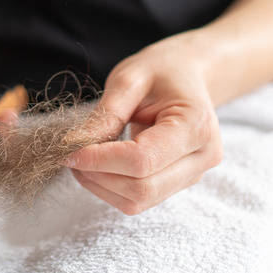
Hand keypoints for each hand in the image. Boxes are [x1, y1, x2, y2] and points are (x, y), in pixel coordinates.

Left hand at [65, 35, 223, 214]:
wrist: (188, 75)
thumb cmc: (161, 72)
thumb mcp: (130, 79)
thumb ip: (106, 114)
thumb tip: (76, 145)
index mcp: (196, 125)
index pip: (142, 160)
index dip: (101, 160)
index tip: (70, 151)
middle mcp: (202, 156)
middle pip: (142, 188)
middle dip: (98, 176)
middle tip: (71, 155)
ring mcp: (193, 174)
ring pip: (138, 200)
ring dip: (101, 186)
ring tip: (82, 160)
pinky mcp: (178, 184)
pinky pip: (139, 200)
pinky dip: (110, 188)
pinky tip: (98, 167)